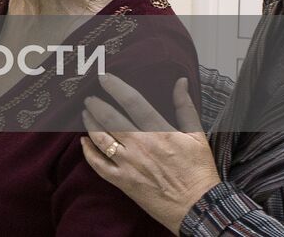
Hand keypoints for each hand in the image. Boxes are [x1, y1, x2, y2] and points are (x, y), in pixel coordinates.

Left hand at [80, 75, 220, 232]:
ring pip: (100, 138)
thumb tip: (180, 81)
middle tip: (89, 98)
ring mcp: (128, 164)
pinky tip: (84, 142)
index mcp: (159, 131)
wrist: (198, 206)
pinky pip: (98, 165)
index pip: (132, 101)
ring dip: (90, 123)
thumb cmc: (199, 171)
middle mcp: (140, 145)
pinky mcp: (122, 181)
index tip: (104, 77)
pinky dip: (88, 152)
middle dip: (95, 105)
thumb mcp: (197, 135)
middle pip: (109, 118)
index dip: (115, 87)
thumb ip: (185, 106)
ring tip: (86, 114)